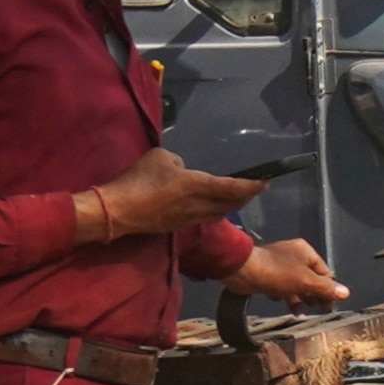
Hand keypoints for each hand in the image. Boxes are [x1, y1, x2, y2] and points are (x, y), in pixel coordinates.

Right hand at [77, 147, 269, 244]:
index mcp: (197, 186)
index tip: (265, 183)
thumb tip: (182, 171)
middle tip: (253, 190)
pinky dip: (212, 211)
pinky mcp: (178, 226)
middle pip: (230, 204)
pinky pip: (203, 218)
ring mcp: (189, 218)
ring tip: (234, 198)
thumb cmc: (139, 179)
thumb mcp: (160, 158)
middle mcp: (199, 205)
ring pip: (218, 213)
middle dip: (245, 197)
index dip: (250, 186)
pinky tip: (208, 206)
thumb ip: (178, 163)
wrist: (118, 210)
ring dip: (230, 206)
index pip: (232, 187)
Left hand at [225, 238, 345, 305]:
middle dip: (312, 295)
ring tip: (298, 312)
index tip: (328, 306)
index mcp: (305, 251)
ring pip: (294, 282)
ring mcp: (279, 262)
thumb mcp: (306, 282)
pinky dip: (282, 293)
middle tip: (314, 309)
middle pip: (310, 278)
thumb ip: (326, 288)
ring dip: (297, 297)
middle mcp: (293, 254)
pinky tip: (280, 301)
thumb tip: (346, 293)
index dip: (328, 290)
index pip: (324, 272)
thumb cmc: (278, 273)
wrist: (242, 270)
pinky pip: (280, 284)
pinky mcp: (266, 271)